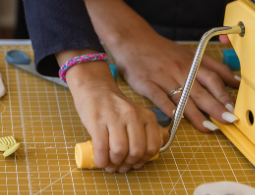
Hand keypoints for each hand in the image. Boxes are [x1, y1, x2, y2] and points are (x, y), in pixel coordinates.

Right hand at [61, 54, 166, 172]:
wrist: (94, 87)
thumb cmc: (115, 105)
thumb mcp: (139, 113)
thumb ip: (150, 129)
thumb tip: (161, 144)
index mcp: (146, 116)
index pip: (152, 147)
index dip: (143, 160)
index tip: (134, 163)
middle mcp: (132, 116)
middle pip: (136, 151)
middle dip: (128, 164)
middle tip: (120, 166)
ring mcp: (114, 118)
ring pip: (120, 151)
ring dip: (114, 163)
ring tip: (110, 164)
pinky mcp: (97, 122)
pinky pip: (101, 148)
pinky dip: (101, 160)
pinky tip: (100, 161)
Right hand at [85, 0, 238, 131]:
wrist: (132, 39)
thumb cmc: (163, 49)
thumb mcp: (191, 53)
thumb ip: (214, 67)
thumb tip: (237, 82)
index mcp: (191, 62)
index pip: (212, 78)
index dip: (224, 94)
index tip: (234, 109)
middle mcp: (179, 70)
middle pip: (200, 90)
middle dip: (215, 107)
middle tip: (228, 121)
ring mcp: (162, 76)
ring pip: (181, 97)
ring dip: (196, 114)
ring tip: (208, 128)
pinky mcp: (145, 83)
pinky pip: (158, 97)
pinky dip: (167, 108)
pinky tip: (175, 118)